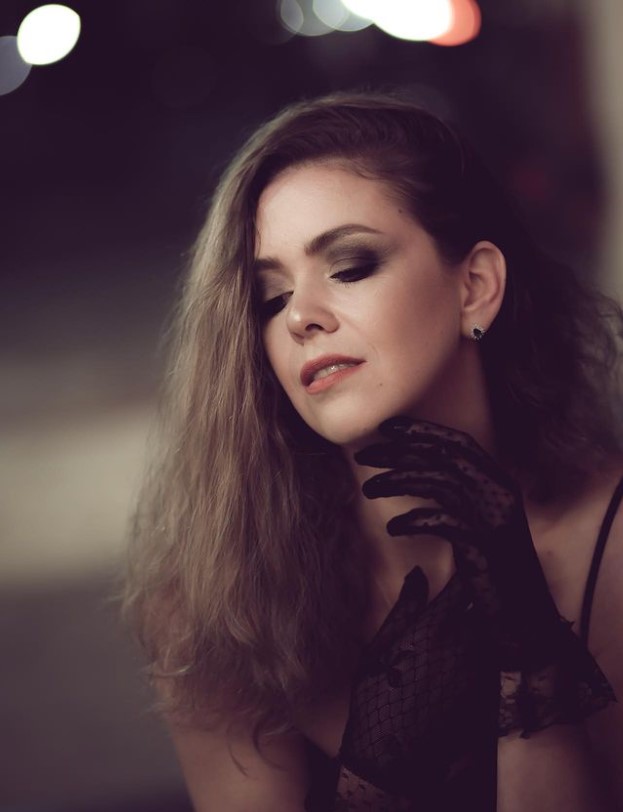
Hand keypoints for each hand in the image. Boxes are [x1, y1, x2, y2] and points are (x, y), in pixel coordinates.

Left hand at [355, 417, 614, 734]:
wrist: (524, 621)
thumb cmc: (493, 572)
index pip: (458, 443)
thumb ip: (456, 497)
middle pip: (445, 457)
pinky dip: (415, 520)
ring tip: (368, 489)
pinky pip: (443, 521)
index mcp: (499, 483)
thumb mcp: (475, 526)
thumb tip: (413, 472)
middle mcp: (500, 494)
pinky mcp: (485, 547)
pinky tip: (394, 528)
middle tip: (362, 456)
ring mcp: (494, 519)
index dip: (422, 430)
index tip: (386, 428)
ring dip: (398, 482)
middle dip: (400, 451)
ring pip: (441, 483)